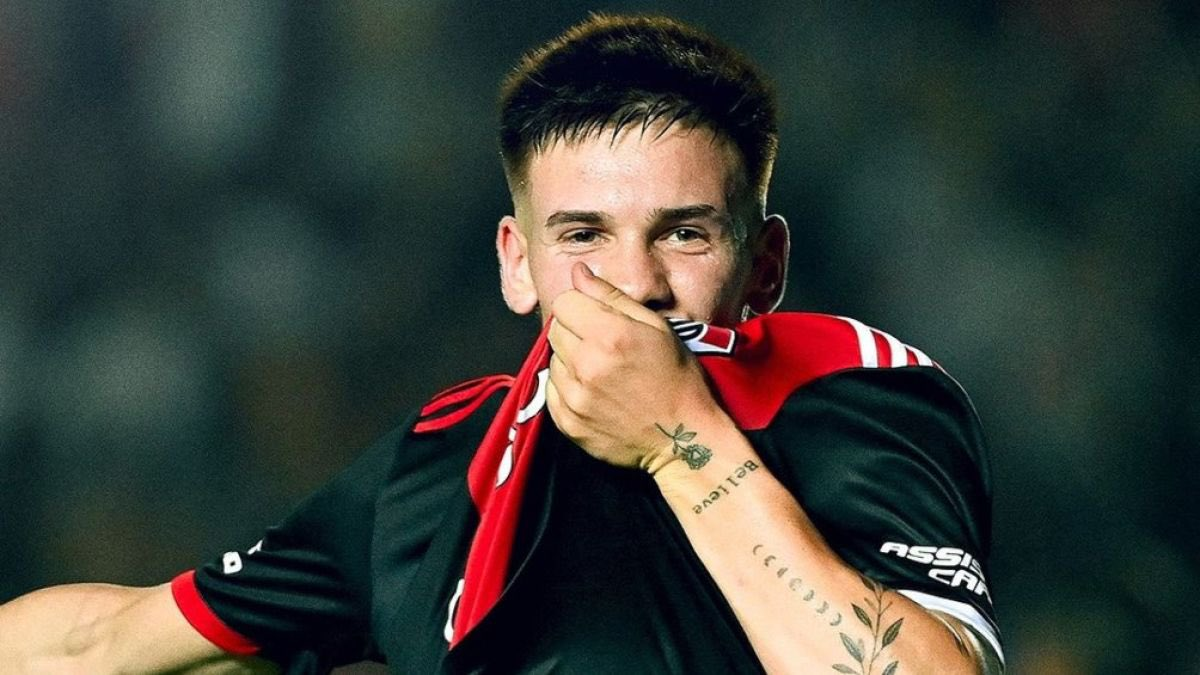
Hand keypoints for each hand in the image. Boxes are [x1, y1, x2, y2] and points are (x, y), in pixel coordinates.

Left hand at [545, 263, 722, 471]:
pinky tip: (595, 392)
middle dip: (574, 331)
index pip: (564, 302)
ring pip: (553, 360)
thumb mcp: (656, 327)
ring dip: (571, 361)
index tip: (597, 318)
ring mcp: (574, 397)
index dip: (580, 306)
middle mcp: (586, 365)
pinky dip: (568, 388)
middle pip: (555, 329)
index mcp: (609, 335)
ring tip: (602, 372)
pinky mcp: (568, 422)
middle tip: (604, 346)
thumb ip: (612, 296)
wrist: (683, 438)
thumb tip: (578, 272)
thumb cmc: (677, 379)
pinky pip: (552, 391)